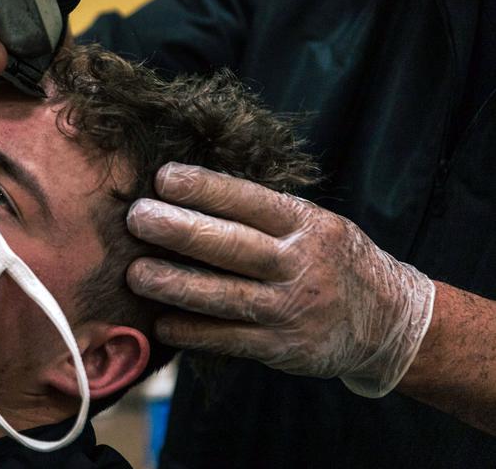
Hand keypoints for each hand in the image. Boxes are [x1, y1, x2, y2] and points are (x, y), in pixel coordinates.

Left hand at [126, 162, 435, 396]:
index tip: (162, 178)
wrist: (390, 322)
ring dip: (175, 284)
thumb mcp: (315, 224)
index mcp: (305, 223)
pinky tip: (161, 324)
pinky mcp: (283, 348)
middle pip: (231, 245)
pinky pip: (229, 340)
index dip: (205, 188)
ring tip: (135, 274)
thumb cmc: (334, 261)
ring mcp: (291, 308)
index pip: (249, 200)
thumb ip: (264, 214)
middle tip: (136, 218)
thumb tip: (192, 192)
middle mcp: (299, 263)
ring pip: (224, 296)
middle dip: (179, 230)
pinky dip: (193, 332)